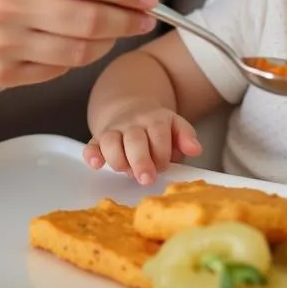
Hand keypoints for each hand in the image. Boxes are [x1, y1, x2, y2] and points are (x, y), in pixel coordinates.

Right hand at [0, 0, 159, 87]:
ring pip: (79, 52)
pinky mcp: (0, 73)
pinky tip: (82, 42)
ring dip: (110, 41)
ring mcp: (1, 44)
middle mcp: (5, 6)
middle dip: (127, 20)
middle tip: (146, 18)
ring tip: (119, 29)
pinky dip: (81, 57)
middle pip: (87, 20)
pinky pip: (60, 70)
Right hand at [84, 106, 201, 184]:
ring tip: (125, 171)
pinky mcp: (98, 140)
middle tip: (146, 179)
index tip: (163, 167)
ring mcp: (114, 131)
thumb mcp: (175, 126)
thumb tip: (196, 149)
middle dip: (140, 160)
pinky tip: (96, 164)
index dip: (162, 152)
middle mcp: (133, 124)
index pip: (159, 134)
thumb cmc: (156, 127)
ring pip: (111, 141)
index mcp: (155, 120)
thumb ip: (186, 136)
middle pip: (135, 139)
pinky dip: (91, 155)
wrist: (129, 108)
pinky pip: (91, 145)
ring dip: (117, 159)